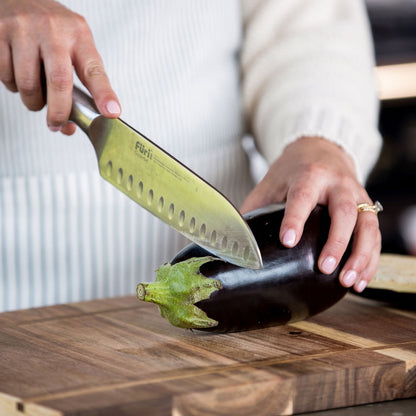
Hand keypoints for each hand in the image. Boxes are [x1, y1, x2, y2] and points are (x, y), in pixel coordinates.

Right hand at [0, 0, 120, 133]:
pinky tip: (18, 75)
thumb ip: (78, 82)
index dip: (104, 95)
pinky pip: (6, 76)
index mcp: (78, 34)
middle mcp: (53, 29)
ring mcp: (24, 29)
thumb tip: (70, 126)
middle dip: (59, 111)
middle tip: (57, 123)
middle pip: (60, 82)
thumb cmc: (50, 29)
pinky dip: (12, 86)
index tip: (111, 113)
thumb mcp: (73, 44)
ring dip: (33, 101)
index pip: (94, 69)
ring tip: (36, 95)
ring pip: (28, 85)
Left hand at [241, 136, 381, 291]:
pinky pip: (375, 235)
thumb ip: (256, 208)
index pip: (302, 196)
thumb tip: (236, 239)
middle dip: (336, 242)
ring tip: (348, 282)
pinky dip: (370, 259)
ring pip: (367, 226)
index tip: (288, 241)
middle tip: (324, 268)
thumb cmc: (292, 171)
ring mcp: (357, 194)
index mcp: (309, 175)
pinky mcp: (368, 207)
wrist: (322, 149)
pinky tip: (361, 281)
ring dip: (360, 256)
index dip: (295, 219)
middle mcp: (337, 184)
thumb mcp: (271, 183)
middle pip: (344, 212)